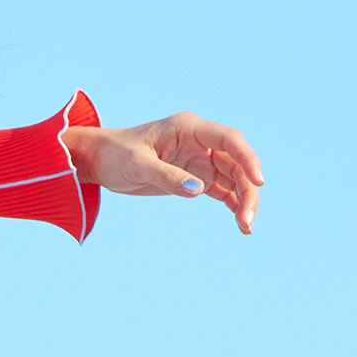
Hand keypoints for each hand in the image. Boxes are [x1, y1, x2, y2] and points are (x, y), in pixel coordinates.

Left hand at [62, 113, 262, 232]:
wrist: (98, 161)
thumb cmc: (114, 155)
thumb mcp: (137, 165)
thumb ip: (167, 177)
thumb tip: (199, 191)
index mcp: (189, 128)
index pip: (229, 139)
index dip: (247, 158)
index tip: (258, 181)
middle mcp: (200, 142)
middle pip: (237, 163)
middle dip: (248, 189)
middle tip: (247, 220)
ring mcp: (200, 159)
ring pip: (234, 178)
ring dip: (244, 200)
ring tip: (245, 227)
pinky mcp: (195, 176)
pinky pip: (222, 189)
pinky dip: (233, 204)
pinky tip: (240, 223)